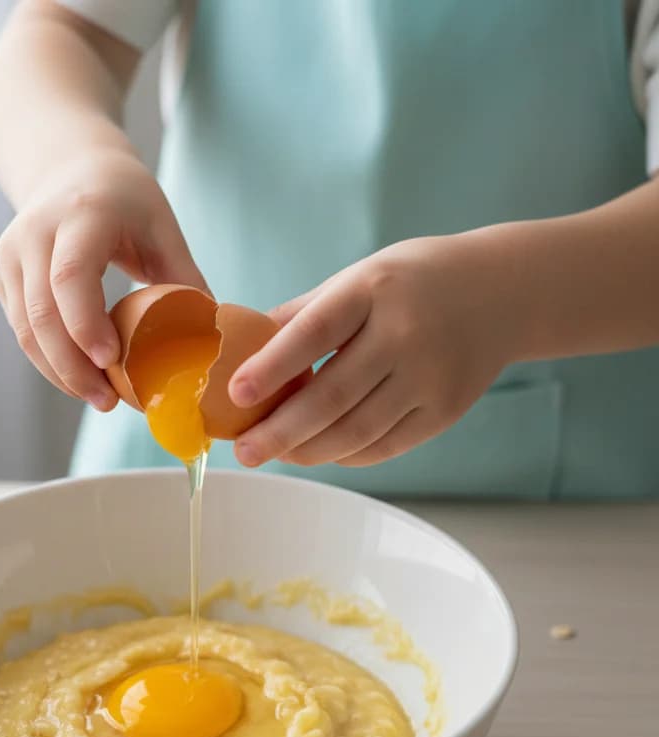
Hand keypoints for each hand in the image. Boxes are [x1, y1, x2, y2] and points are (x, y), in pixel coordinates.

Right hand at [0, 151, 206, 410]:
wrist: (71, 166)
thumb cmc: (126, 201)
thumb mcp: (163, 227)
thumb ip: (185, 278)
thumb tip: (211, 339)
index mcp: (81, 213)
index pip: (71, 275)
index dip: (86, 324)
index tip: (111, 363)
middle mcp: (35, 233)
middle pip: (42, 313)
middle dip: (73, 367)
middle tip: (109, 402)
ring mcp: (12, 256)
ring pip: (26, 330)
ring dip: (60, 373)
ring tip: (98, 399)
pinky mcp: (5, 278)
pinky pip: (22, 330)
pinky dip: (50, 361)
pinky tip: (80, 379)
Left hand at [229, 233, 522, 467]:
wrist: (504, 293)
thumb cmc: (410, 283)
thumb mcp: (358, 278)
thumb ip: (303, 315)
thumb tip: (240, 351)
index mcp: (373, 291)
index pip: (314, 332)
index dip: (272, 366)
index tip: (235, 392)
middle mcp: (404, 335)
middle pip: (331, 398)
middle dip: (279, 431)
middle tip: (244, 452)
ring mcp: (429, 377)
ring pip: (355, 432)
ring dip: (306, 451)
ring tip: (274, 454)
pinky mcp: (444, 412)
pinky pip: (382, 447)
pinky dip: (343, 455)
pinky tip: (317, 451)